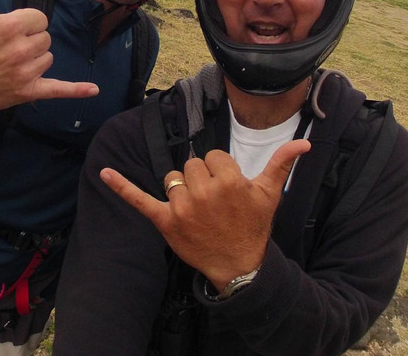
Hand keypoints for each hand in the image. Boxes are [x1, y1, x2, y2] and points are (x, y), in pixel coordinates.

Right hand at [0, 0, 99, 109]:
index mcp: (10, 27)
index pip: (40, 19)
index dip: (27, 23)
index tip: (11, 30)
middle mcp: (20, 49)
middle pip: (45, 38)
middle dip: (30, 41)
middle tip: (7, 47)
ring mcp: (25, 72)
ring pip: (48, 58)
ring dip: (35, 60)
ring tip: (11, 63)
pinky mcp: (27, 91)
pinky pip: (58, 89)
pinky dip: (76, 90)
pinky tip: (94, 90)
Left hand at [101, 140, 310, 290]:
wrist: (238, 266)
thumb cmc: (253, 227)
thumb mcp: (269, 195)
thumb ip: (282, 165)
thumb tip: (304, 142)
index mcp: (229, 181)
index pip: (212, 157)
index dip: (219, 171)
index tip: (227, 190)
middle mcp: (204, 192)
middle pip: (191, 165)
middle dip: (201, 179)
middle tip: (213, 202)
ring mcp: (183, 207)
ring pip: (174, 178)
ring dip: (182, 189)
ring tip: (198, 209)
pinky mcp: (165, 221)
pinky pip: (140, 199)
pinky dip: (120, 186)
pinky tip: (104, 173)